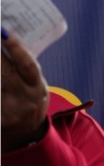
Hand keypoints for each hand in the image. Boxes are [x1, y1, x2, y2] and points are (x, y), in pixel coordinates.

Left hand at [1, 32, 49, 151]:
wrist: (24, 134)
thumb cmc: (28, 101)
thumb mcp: (35, 86)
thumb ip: (22, 69)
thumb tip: (5, 38)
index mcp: (37, 87)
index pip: (27, 65)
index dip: (16, 48)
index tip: (4, 31)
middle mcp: (24, 99)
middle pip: (4, 73)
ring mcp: (8, 111)